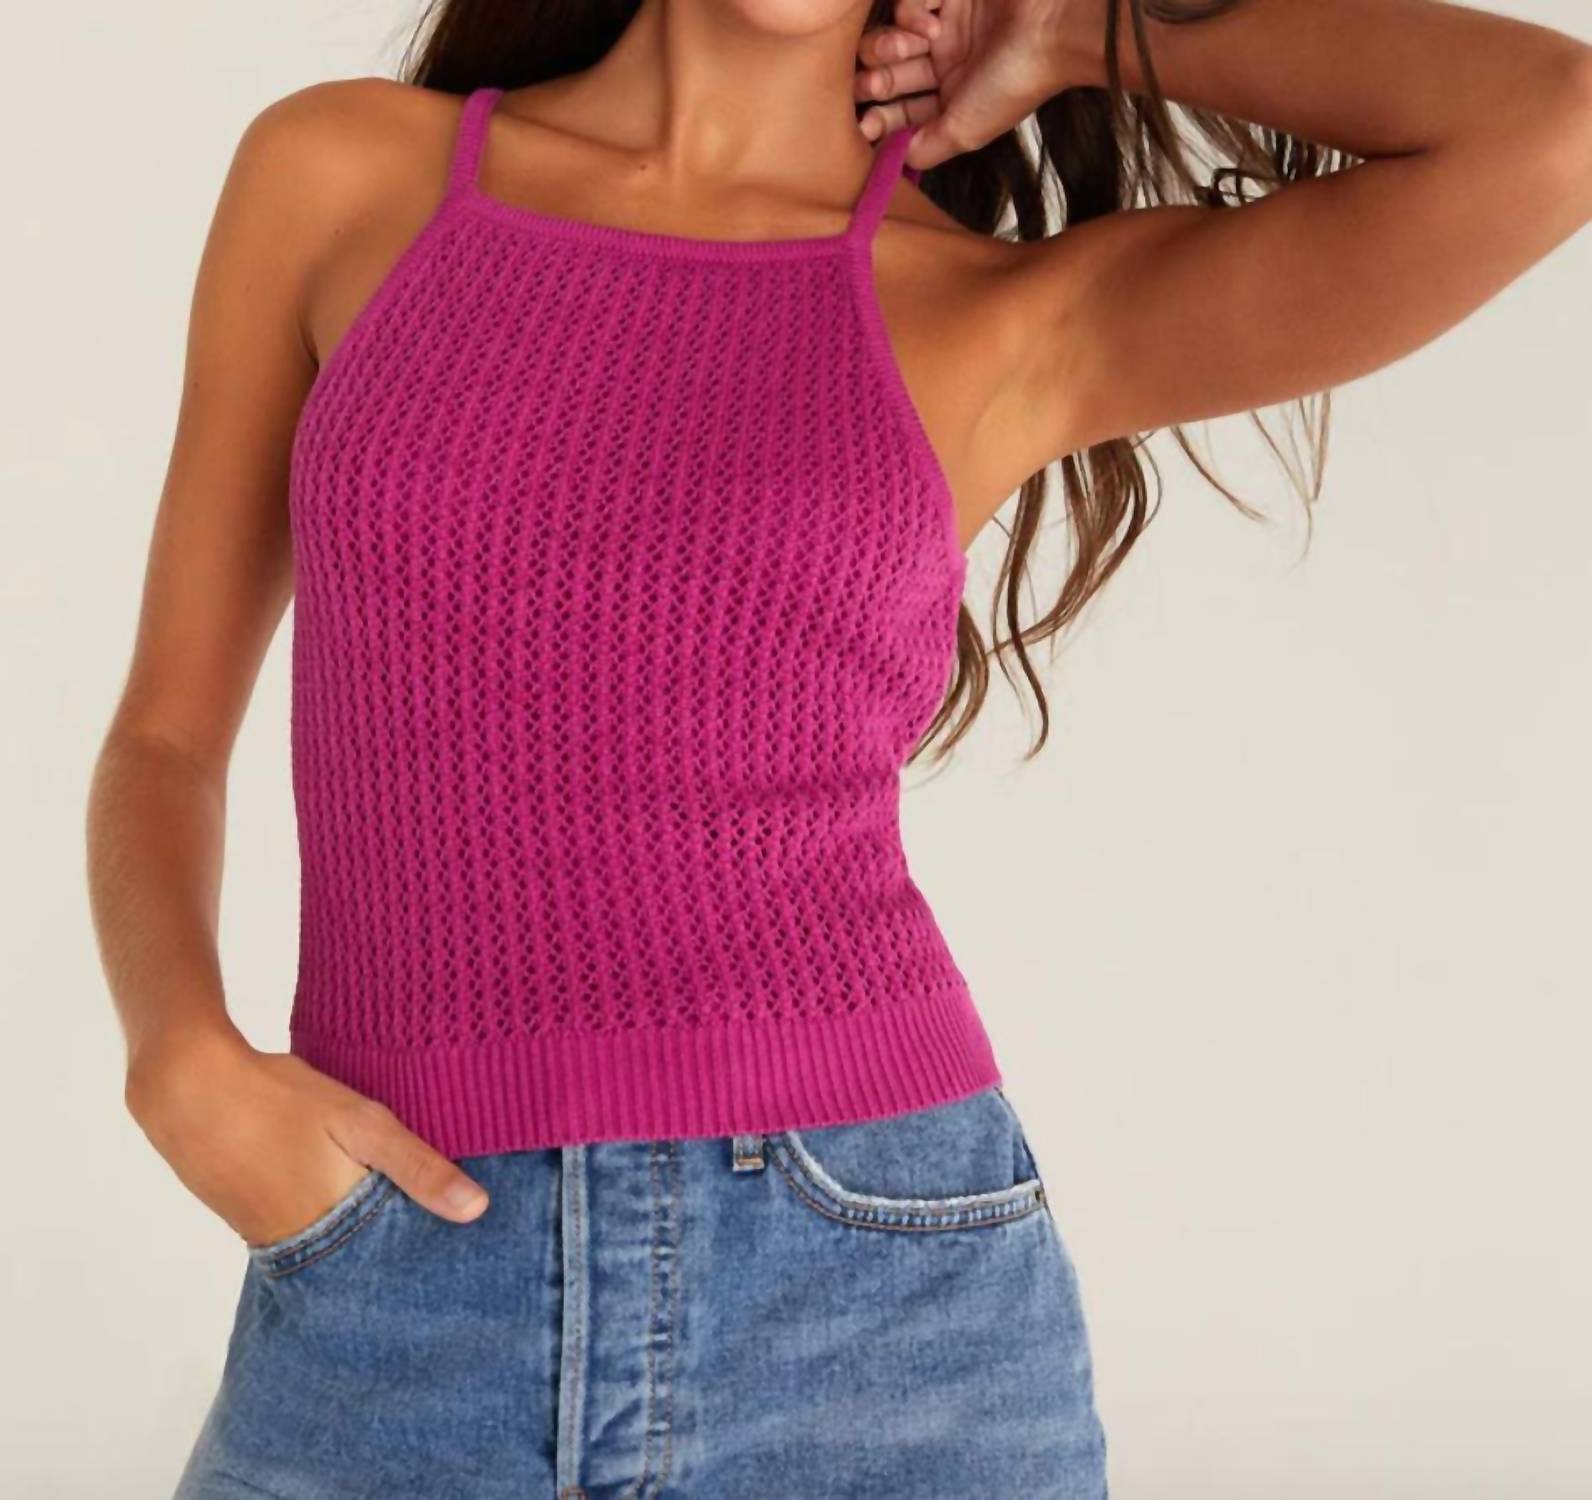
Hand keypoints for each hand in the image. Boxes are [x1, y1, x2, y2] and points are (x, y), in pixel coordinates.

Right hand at [125, 1025, 488, 1245]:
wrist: (186, 1089)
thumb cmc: (280, 1101)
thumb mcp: (360, 1123)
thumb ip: (417, 1167)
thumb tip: (477, 1211)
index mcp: (334, 1232)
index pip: (394, 1264)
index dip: (429, 1253)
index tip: (466, 1251)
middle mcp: (300, 1250)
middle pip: (363, 1259)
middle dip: (399, 1245)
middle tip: (443, 1229)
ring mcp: (269, 1238)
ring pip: (334, 1245)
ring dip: (364, 1230)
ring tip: (408, 1213)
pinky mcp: (251, 1220)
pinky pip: (305, 1231)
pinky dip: (330, 1216)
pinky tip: (349, 1192)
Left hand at [855, 0, 1091, 168]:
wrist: (1053, 27)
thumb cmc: (1016, 82)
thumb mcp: (966, 131)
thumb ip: (926, 149)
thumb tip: (892, 160)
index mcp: (952, 100)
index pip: (902, 112)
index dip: (878, 119)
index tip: (864, 124)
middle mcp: (947, 64)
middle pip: (890, 72)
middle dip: (875, 81)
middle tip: (871, 84)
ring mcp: (948, 26)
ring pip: (893, 35)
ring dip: (889, 44)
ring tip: (906, 47)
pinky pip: (912, 0)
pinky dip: (912, 12)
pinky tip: (933, 24)